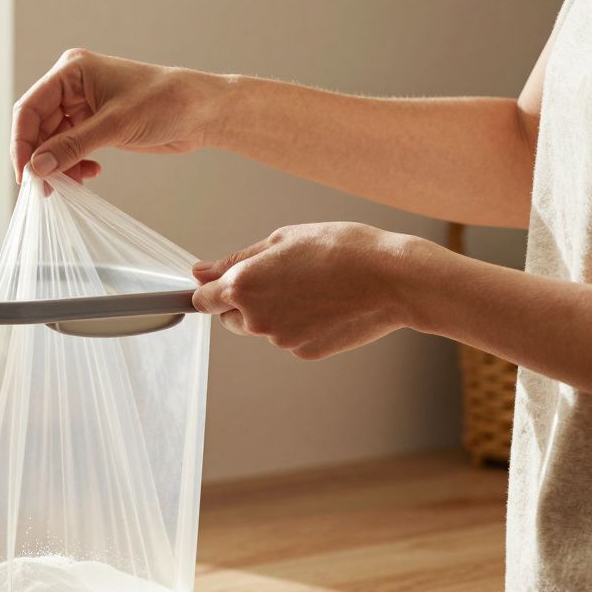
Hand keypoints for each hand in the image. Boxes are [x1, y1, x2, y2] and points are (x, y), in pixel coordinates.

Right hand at [11, 48, 231, 182]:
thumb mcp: (115, 125)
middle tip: (46, 188)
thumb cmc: (165, 102)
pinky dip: (74, 165)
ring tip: (72, 184)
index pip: (30, 108)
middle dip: (41, 159)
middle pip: (38, 127)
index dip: (22, 142)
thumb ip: (72, 146)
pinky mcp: (95, 125)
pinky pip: (70, 149)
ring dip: (59, 165)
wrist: (202, 112)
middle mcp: (72, 87)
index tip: (25, 173)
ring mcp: (83, 106)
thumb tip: (38, 167)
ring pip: (53, 142)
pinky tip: (90, 173)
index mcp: (72, 71)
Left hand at [191, 222, 420, 359]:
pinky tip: (325, 305)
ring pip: (262, 328)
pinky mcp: (303, 352)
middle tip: (279, 279)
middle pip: (230, 317)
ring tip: (311, 287)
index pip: (203, 299)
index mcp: (243, 285)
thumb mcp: (282, 239)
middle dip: (243, 302)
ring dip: (273, 312)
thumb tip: (200, 272)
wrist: (392, 279)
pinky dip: (299, 325)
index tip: (213, 288)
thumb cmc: (340, 249)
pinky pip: (289, 339)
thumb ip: (236, 260)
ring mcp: (279, 339)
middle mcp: (255, 318)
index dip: (210, 291)